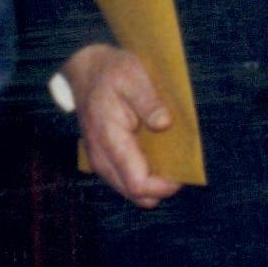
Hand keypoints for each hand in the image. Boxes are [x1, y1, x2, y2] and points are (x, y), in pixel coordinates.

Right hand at [62, 43, 181, 207]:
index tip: (183, 171)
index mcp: (109, 139)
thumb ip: (148, 100)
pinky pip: (126, 180)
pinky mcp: (104, 160)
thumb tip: (164, 123)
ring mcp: (100, 162)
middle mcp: (101, 158)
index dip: (163, 186)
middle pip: (136, 195)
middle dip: (161, 187)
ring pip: (131, 192)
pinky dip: (143, 175)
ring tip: (168, 160)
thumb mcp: (132, 75)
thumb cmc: (110, 72)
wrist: (84, 71)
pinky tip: (154, 156)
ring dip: (153, 183)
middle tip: (179, 165)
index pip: (138, 184)